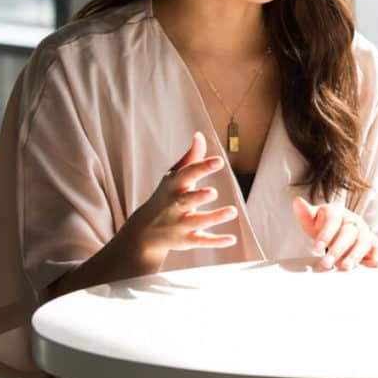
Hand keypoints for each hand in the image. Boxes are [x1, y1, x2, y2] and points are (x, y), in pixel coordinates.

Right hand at [126, 132, 237, 262]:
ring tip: (232, 211)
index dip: (202, 167)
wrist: (144, 231)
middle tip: (213, 192)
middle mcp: (174, 206)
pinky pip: (202, 241)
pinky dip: (216, 241)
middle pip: (186, 201)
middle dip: (198, 197)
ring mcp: (180, 224)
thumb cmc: (165, 196)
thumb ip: (190, 158)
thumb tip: (199, 135)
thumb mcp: (174, 176)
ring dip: (214, 217)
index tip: (219, 161)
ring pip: (197, 221)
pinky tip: (232, 239)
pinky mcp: (186, 240)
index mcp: (173, 186)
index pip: (187, 174)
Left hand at [292, 197, 377, 270]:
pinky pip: (376, 247)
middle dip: (337, 249)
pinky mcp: (372, 241)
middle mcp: (353, 220)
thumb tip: (297, 202)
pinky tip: (375, 263)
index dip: (324, 235)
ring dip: (354, 255)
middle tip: (326, 263)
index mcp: (337, 212)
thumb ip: (305, 214)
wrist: (338, 228)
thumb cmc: (323, 225)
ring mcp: (364, 231)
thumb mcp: (312, 220)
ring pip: (362, 241)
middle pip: (348, 233)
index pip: (332, 221)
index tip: (315, 249)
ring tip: (345, 267)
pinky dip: (376, 255)